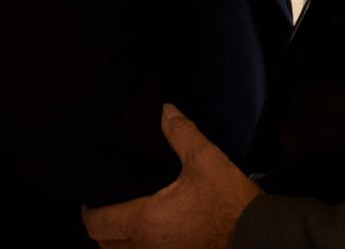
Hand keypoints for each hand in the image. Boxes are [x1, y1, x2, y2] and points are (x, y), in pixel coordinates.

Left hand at [83, 105, 260, 248]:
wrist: (255, 234)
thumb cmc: (229, 201)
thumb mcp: (205, 159)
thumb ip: (180, 133)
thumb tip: (165, 110)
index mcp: (146, 220)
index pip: (98, 224)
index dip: (89, 211)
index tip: (91, 199)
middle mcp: (147, 247)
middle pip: (105, 245)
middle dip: (102, 227)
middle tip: (108, 207)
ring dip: (118, 243)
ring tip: (125, 222)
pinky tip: (150, 236)